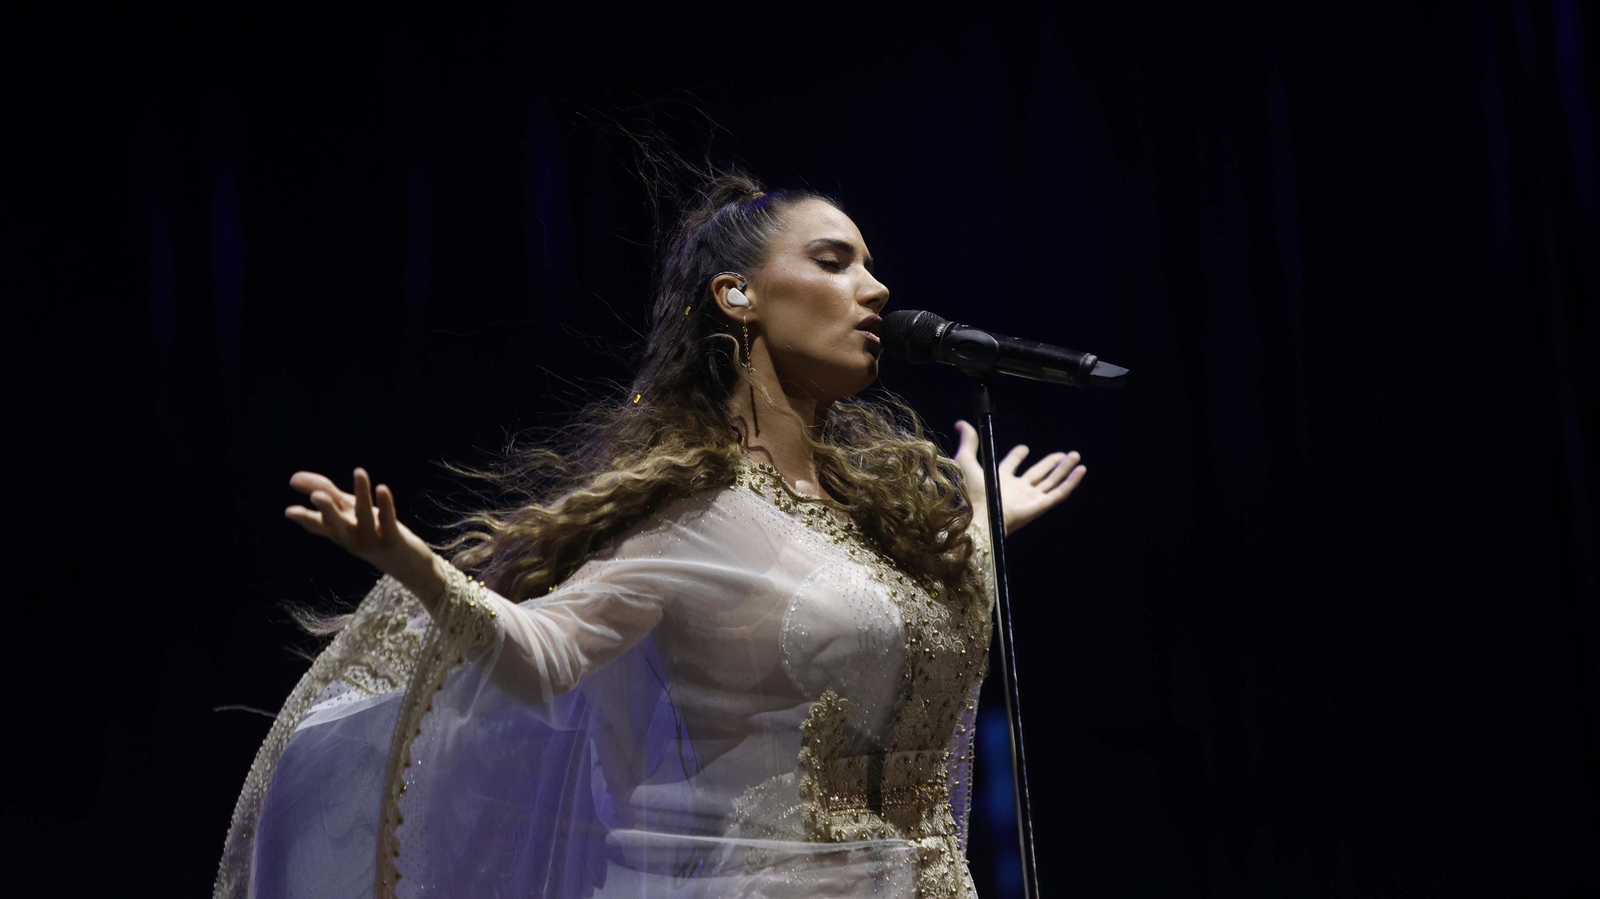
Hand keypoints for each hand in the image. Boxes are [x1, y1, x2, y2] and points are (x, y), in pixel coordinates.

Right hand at [285, 468, 445, 604]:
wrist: (407, 566)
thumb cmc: (374, 535)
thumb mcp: (351, 516)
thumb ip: (331, 499)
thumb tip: (301, 483)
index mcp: (340, 533)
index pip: (319, 525)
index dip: (304, 518)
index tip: (288, 511)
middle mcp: (353, 538)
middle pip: (337, 524)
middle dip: (327, 510)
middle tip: (316, 496)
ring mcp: (373, 541)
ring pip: (365, 516)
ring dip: (362, 494)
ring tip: (359, 471)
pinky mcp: (393, 541)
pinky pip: (388, 521)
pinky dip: (386, 505)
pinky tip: (382, 487)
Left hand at [953, 420, 1085, 535]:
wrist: (982, 515)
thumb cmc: (972, 492)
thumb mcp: (967, 461)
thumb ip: (968, 442)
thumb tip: (962, 423)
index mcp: (999, 480)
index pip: (1011, 466)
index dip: (1017, 456)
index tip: (1024, 448)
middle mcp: (1016, 490)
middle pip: (1037, 474)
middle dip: (1050, 463)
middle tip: (1061, 454)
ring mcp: (1029, 498)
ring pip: (1051, 482)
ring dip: (1064, 469)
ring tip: (1075, 456)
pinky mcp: (1040, 505)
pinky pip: (1059, 493)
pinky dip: (1071, 482)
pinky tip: (1080, 470)